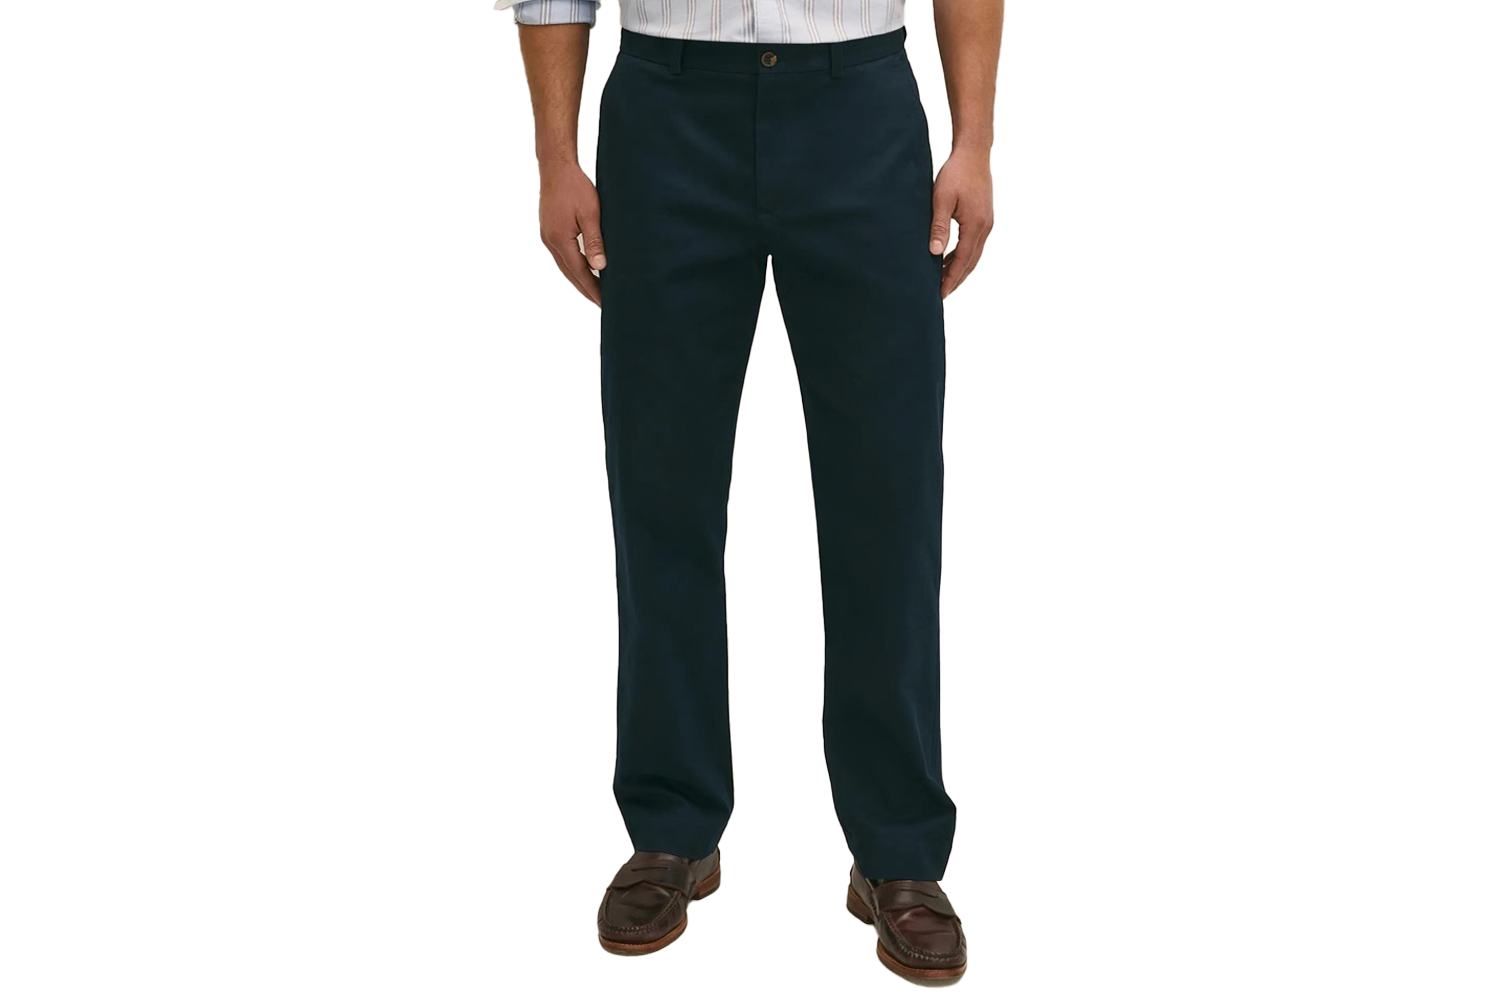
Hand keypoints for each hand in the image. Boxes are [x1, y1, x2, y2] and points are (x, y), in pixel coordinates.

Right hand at [537, 162, 606, 307]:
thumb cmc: (575, 186)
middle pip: (570, 274)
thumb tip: (600, 266)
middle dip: (586, 290)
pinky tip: (581, 270)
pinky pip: (561, 256)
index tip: (605, 302)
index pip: (580, 273)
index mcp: (560, 239)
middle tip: (602, 304)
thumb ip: (594, 241)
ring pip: (564, 266)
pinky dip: (572, 267)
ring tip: (594, 292)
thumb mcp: (590, 213)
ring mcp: (547, 237)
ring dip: (579, 280)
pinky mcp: (548, 231)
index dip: (593, 289)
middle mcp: (550, 241)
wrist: (555, 167)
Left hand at [928, 146, 994, 299]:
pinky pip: (975, 243)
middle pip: (971, 262)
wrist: (974, 153)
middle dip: (957, 279)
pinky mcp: (985, 217)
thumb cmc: (956, 173)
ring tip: (944, 280)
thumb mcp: (942, 199)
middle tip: (942, 294)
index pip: (962, 260)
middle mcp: (986, 227)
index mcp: (975, 225)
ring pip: (974, 254)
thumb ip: (939, 226)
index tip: (941, 294)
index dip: (951, 278)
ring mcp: (988, 222)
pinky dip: (963, 255)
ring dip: (960, 268)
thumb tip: (934, 252)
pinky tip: (951, 258)